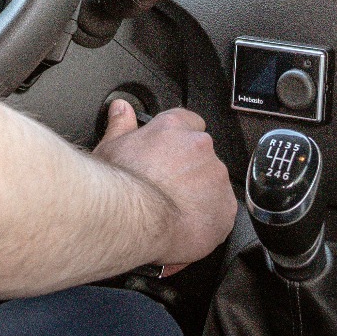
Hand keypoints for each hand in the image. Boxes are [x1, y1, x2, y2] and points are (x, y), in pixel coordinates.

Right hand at [94, 102, 235, 274]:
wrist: (134, 220)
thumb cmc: (121, 185)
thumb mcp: (110, 148)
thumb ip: (121, 125)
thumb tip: (121, 108)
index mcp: (174, 127)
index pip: (189, 121)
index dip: (179, 140)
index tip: (169, 155)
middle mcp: (199, 146)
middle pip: (201, 156)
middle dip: (188, 171)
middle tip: (166, 189)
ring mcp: (216, 176)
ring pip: (213, 184)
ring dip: (200, 195)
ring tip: (173, 212)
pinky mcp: (226, 207)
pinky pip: (221, 212)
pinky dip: (208, 220)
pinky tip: (185, 226)